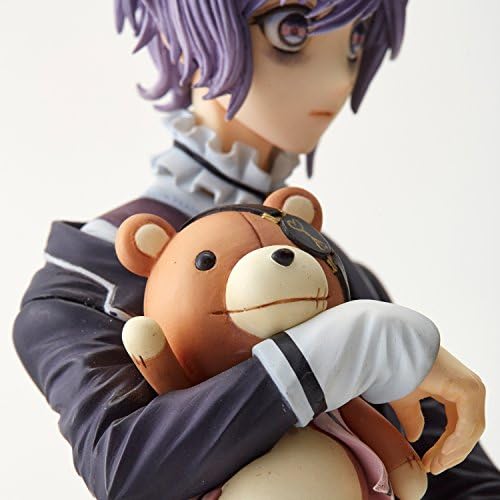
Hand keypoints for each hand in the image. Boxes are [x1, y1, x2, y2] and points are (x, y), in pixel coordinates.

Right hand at [390, 347, 485, 474]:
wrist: (388, 350)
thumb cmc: (394, 368)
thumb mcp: (405, 400)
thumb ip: (413, 418)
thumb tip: (415, 437)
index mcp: (455, 388)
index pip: (459, 426)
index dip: (445, 449)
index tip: (428, 465)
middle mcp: (467, 387)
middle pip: (467, 430)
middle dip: (450, 453)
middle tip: (432, 468)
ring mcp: (470, 386)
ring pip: (471, 429)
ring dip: (454, 451)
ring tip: (435, 464)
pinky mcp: (468, 388)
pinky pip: (469, 422)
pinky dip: (458, 440)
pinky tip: (443, 452)